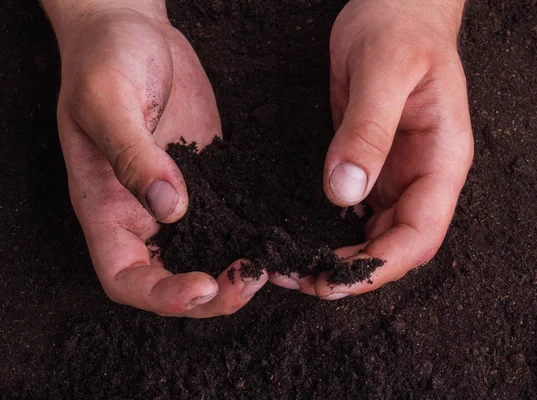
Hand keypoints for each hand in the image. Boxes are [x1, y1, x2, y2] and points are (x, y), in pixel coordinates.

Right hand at [48, 1, 266, 316]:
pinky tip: (278, 235)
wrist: (133, 31)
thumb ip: (133, 155)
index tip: (200, 287)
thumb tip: (170, 207)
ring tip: (271, 265)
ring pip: (205, 254)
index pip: (125, 277)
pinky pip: (229, 217)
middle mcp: (141, 213)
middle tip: (250, 280)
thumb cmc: (103, 59)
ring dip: (236, 270)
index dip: (160, 295)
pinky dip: (250, 235)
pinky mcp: (208, 178)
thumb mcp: (108, 100)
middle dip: (210, 295)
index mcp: (105, 207)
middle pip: (171, 278)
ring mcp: (177, 198)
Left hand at [271, 0, 472, 298]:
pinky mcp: (373, 164)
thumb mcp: (384, 70)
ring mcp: (398, 172)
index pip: (421, 233)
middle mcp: (424, 175)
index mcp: (442, 158)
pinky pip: (357, 211)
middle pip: (397, 244)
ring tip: (296, 267)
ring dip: (340, 258)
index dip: (382, 266)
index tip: (336, 281)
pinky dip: (333, 232)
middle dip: (355, 272)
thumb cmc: (399, 28)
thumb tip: (345, 193)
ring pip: (376, 234)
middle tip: (302, 279)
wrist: (395, 8)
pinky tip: (304, 237)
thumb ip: (368, 130)